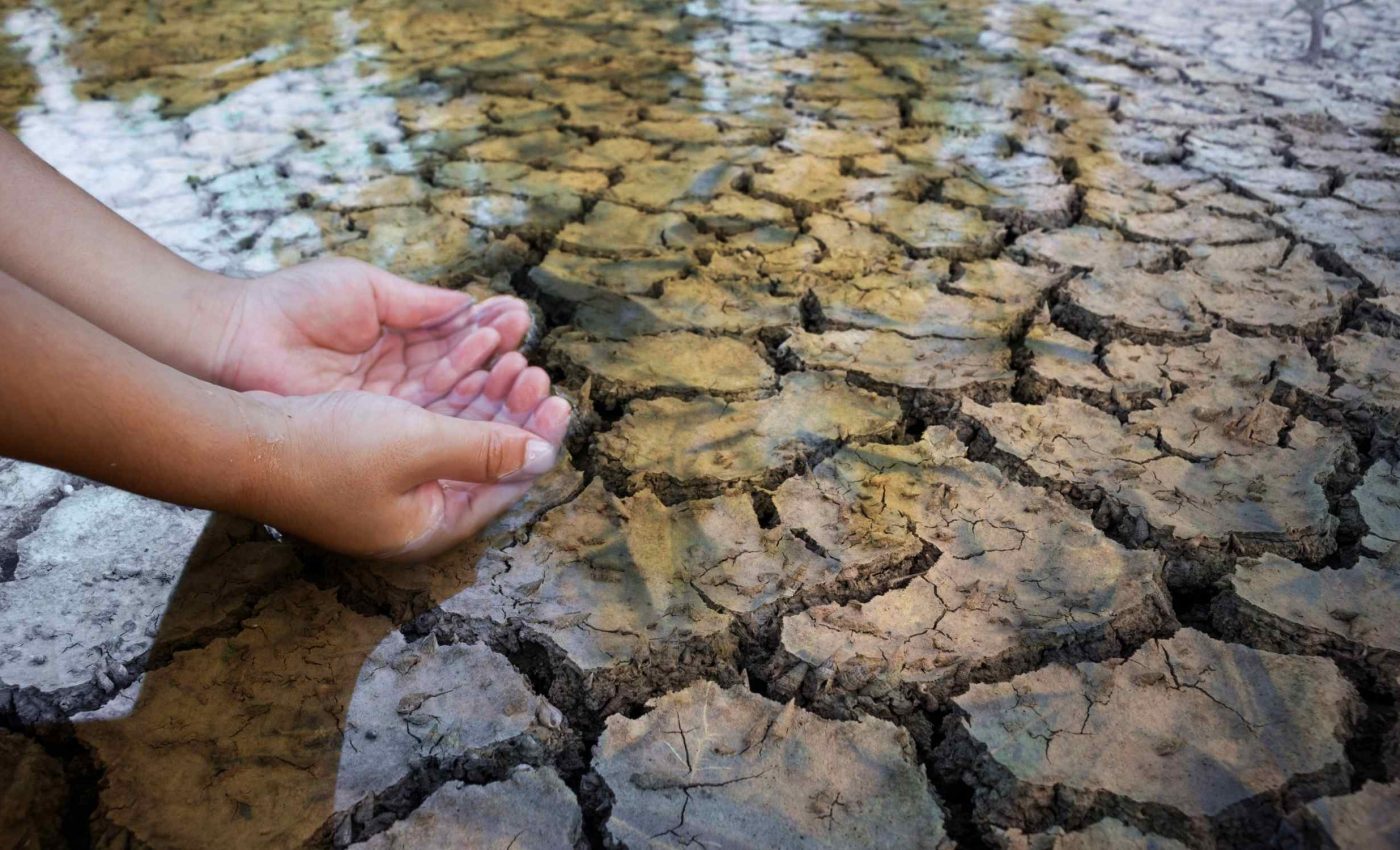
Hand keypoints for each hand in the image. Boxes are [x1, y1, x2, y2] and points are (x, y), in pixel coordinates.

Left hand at [213, 257, 533, 403]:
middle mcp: (399, 377)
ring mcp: (388, 408)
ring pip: (453, 404)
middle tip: (531, 359)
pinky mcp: (375, 433)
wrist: (236, 341)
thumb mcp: (365, 291)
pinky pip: (429, 427)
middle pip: (463, 376)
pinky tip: (491, 399)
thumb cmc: (291, 306)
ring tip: (522, 374)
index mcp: (397, 337)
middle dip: (501, 366)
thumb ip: (419, 304)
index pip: (457, 339)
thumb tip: (470, 306)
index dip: (490, 332)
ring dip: (490, 392)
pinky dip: (462, 415)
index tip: (520, 320)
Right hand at [245, 352, 570, 559]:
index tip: (561, 401)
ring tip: (511, 358)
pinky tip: (469, 361)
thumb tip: (543, 456)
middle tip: (537, 373)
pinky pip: (427, 422)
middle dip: (513, 413)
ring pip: (457, 436)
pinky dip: (450, 394)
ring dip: (485, 397)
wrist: (239, 440)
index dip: (536, 441)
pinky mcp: (369, 455)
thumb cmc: (325, 450)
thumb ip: (484, 450)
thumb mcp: (417, 446)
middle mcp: (414, 511)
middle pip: (484, 460)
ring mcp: (390, 485)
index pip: (504, 486)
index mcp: (430, 525)